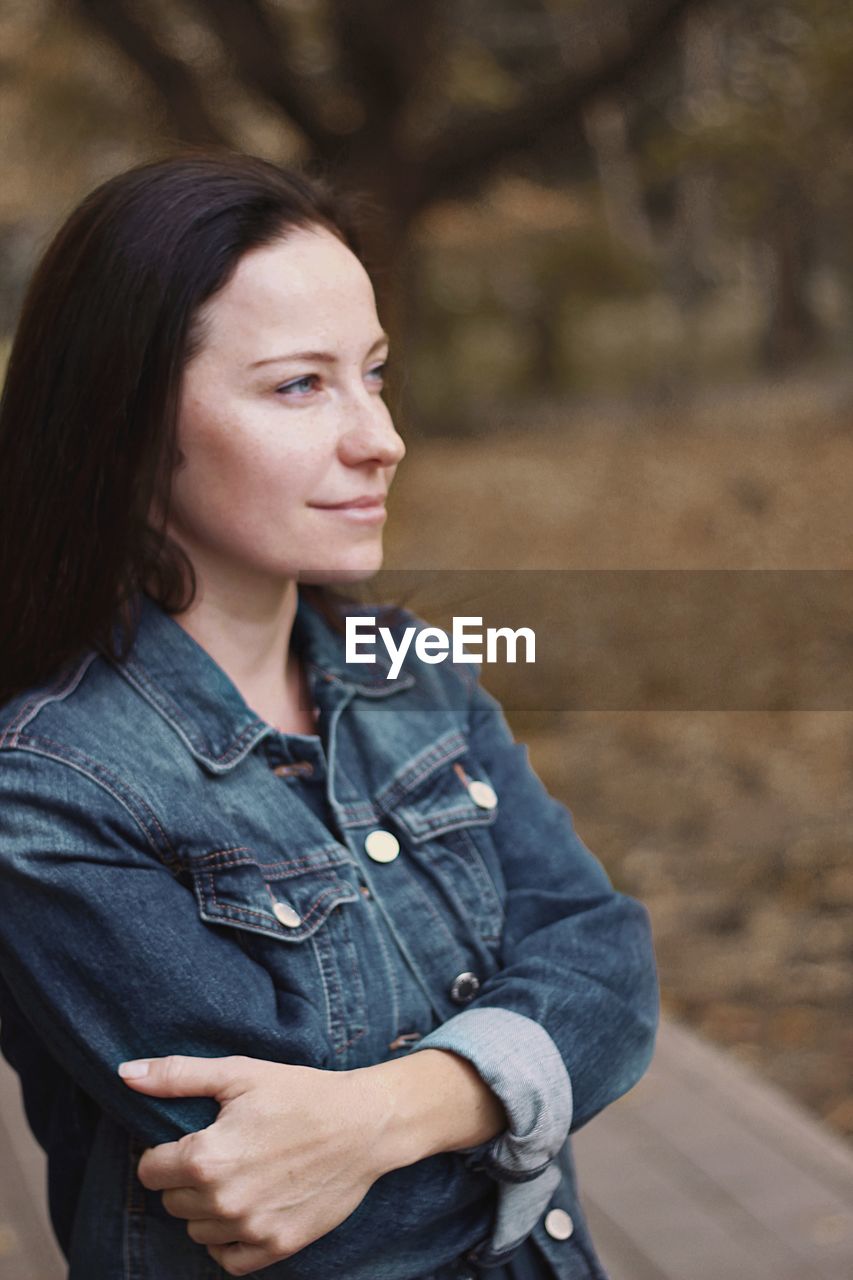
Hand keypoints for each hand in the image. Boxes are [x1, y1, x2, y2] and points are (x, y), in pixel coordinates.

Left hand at [117, 1054, 386, 1275]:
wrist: (364, 1125)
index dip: (166, 1152)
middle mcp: (223, 1200)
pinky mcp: (276, 1247)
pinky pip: (227, 1259)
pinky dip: (229, 1239)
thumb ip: (176, 1076)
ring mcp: (251, 1229)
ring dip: (207, 1208)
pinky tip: (248, 1207)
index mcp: (207, 1157)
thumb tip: (125, 1073)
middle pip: (171, 1201)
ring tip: (240, 1174)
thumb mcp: (239, 1073)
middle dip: (187, 1178)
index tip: (192, 1138)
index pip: (149, 1170)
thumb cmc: (300, 1093)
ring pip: (196, 1230)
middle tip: (223, 1151)